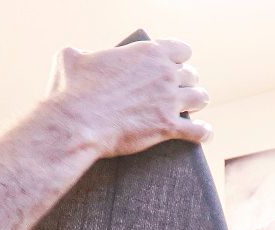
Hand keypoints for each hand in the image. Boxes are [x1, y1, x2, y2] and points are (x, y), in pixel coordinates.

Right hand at [45, 38, 210, 158]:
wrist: (77, 122)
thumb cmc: (73, 90)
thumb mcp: (71, 59)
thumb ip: (81, 53)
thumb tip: (77, 55)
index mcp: (149, 52)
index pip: (182, 49)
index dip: (180, 59)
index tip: (176, 66)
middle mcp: (165, 73)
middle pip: (192, 74)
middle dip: (187, 82)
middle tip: (182, 90)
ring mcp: (169, 100)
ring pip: (200, 98)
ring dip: (197, 103)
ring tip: (194, 108)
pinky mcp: (167, 126)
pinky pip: (198, 130)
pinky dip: (203, 133)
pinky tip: (204, 134)